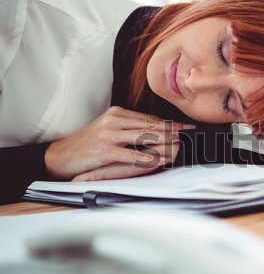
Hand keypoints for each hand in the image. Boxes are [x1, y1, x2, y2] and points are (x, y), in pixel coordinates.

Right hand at [45, 106, 194, 179]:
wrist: (63, 154)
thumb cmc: (89, 143)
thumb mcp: (110, 129)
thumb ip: (130, 128)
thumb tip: (156, 130)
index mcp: (118, 113)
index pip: (150, 117)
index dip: (170, 122)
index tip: (187, 125)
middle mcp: (115, 120)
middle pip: (150, 124)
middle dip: (172, 129)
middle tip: (189, 133)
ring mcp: (109, 134)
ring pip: (142, 136)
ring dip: (163, 140)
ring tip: (179, 144)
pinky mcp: (104, 149)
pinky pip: (129, 154)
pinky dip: (145, 157)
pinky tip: (157, 160)